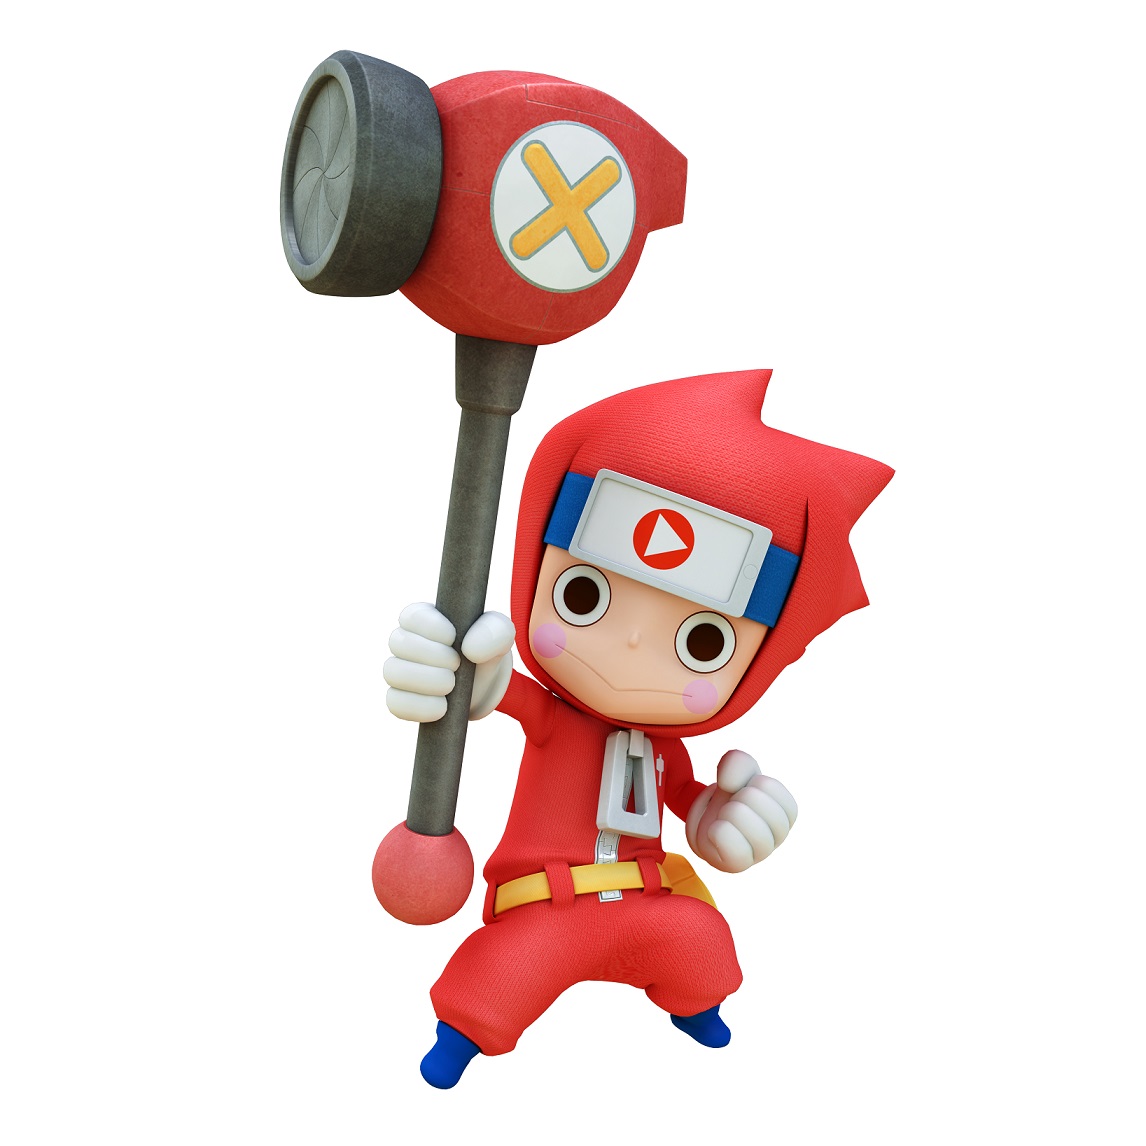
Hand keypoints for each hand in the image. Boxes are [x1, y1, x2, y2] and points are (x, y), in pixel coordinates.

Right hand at [384, 603, 513, 721]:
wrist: (485, 685)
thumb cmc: (486, 650)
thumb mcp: (500, 635)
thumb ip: (493, 632)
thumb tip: (469, 650)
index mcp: (423, 618)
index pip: (411, 616)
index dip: (430, 627)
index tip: (454, 637)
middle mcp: (405, 642)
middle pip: (399, 643)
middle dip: (433, 656)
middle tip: (458, 665)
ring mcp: (400, 671)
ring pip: (393, 672)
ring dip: (426, 681)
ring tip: (451, 686)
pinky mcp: (400, 700)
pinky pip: (395, 703)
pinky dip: (420, 707)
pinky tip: (443, 707)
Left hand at [685, 751, 796, 872]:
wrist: (704, 820)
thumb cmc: (728, 796)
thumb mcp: (734, 771)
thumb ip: (737, 763)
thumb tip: (729, 784)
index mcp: (785, 810)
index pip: (769, 786)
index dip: (748, 782)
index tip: (744, 790)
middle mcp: (778, 833)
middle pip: (757, 801)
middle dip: (736, 797)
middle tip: (731, 805)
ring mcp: (760, 851)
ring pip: (746, 823)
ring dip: (726, 814)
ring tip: (724, 818)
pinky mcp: (739, 864)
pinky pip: (731, 845)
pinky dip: (718, 831)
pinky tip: (716, 830)